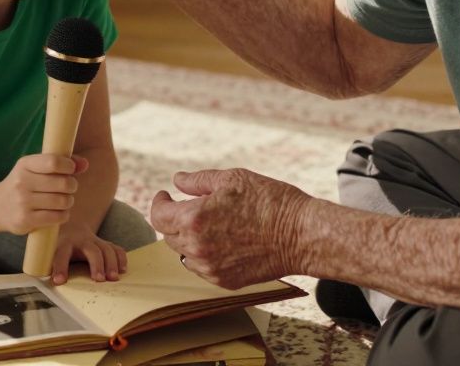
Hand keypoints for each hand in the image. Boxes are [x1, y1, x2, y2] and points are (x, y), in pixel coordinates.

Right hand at [0, 154, 87, 234]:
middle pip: (62, 183)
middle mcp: (22, 182)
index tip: (70, 170)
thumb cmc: (24, 184)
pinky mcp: (25, 220)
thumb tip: (85, 164)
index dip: (69, 166)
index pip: (53, 162)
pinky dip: (63, 215)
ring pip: (62, 201)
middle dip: (72, 186)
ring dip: (68, 201)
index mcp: (25, 164)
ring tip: (64, 201)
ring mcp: (22, 202)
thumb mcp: (36, 169)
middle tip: (69, 188)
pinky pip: (57, 217)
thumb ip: (62, 164)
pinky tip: (58, 212)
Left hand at [49, 221, 127, 284]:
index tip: (59, 282)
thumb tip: (42, 284)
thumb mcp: (50, 252)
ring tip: (113, 278)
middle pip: (91, 250)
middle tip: (99, 279)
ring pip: (106, 248)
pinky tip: (123, 269)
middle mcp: (81, 241)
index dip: (60, 267)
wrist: (70, 226)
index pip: (61, 255)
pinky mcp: (104, 243)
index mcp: (64, 244)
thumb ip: (48, 265)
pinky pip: (116, 248)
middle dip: (96, 264)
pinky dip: (121, 258)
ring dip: (111, 263)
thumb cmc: (58, 245)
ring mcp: (95, 240)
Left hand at [150, 168, 318, 288]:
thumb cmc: (270, 201)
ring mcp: (210, 268)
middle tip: (187, 207)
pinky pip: (201, 268)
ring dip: (187, 238)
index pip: (158, 215)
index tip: (166, 196)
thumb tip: (177, 180)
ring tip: (207, 224)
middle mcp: (197, 248)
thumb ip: (198, 181)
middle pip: (168, 235)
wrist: (301, 234)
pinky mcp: (224, 281)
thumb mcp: (232, 179)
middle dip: (173, 219)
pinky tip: (220, 241)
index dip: (159, 202)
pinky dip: (203, 255)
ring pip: (183, 254)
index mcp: (194, 219)